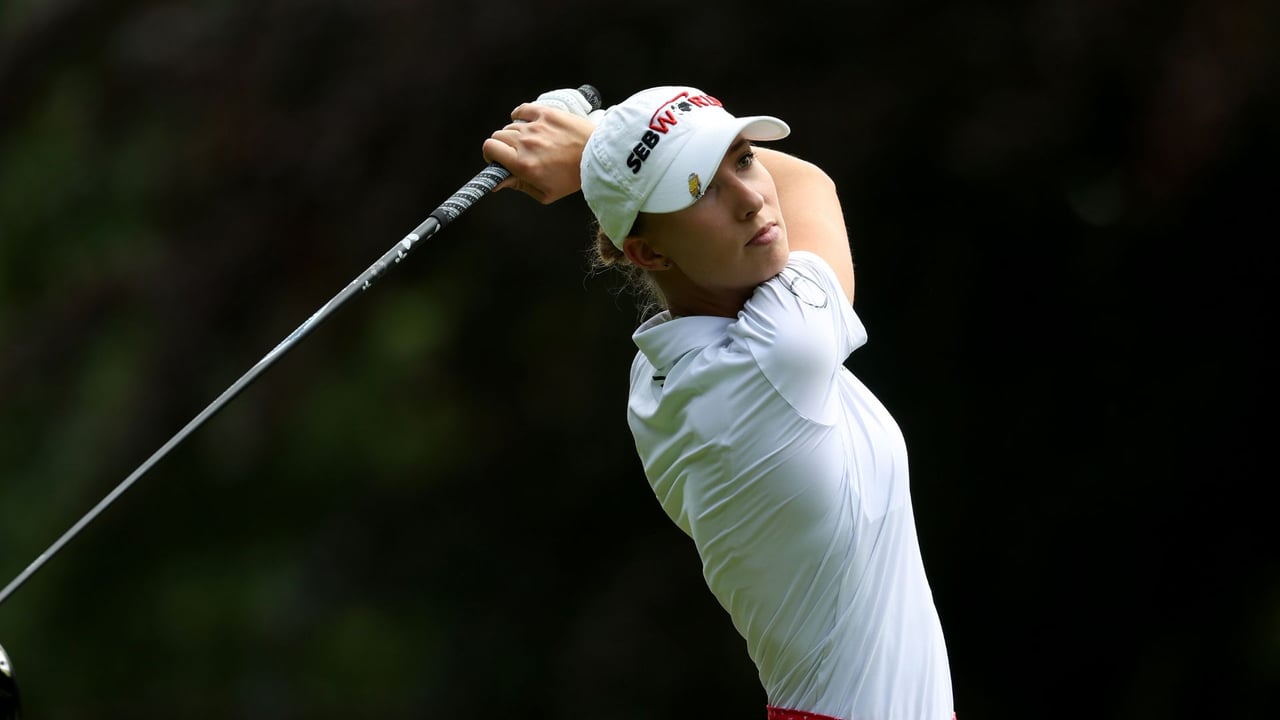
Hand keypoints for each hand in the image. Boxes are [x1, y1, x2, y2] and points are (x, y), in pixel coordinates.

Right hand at [482, 102, 596, 204]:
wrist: (598, 157)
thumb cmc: (573, 178)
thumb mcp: (545, 193)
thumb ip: (518, 186)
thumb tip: (497, 183)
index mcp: (523, 165)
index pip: (489, 149)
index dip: (490, 154)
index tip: (498, 159)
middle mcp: (526, 143)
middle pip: (497, 136)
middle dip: (501, 146)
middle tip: (514, 153)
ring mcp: (535, 126)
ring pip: (510, 126)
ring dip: (514, 134)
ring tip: (530, 142)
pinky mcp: (546, 113)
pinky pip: (522, 110)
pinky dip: (520, 115)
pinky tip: (527, 123)